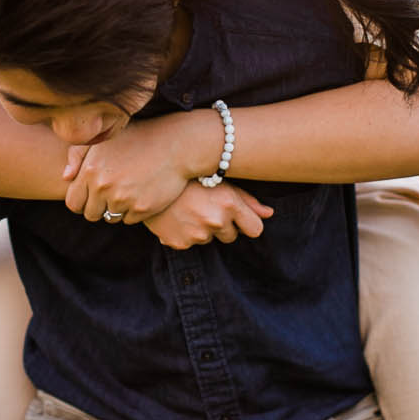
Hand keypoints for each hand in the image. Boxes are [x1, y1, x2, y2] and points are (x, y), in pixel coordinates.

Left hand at [62, 112, 214, 223]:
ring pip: (110, 217)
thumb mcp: (106, 139)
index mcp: (90, 170)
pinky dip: (133, 211)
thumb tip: (66, 177)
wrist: (176, 145)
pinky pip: (129, 220)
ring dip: (116, 208)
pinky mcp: (141, 209)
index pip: (73, 202)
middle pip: (91, 214)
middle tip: (113, 191)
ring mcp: (123, 199)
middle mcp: (103, 186)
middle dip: (99, 206)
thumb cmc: (138, 138)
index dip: (82, 200)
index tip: (92, 193)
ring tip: (128, 189)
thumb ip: (79, 155)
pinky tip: (141, 193)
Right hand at [141, 183, 272, 249]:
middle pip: (232, 237)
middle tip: (206, 207)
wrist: (149, 177)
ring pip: (210, 239)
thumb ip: (248, 200)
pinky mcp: (180, 243)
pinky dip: (185, 233)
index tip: (239, 217)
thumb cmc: (190, 176)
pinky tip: (177, 217)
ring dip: (203, 229)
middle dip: (224, 226)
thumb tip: (270, 214)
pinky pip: (190, 243)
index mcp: (229, 204)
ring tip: (189, 209)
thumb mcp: (221, 182)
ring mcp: (197, 234)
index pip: (256, 229)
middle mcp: (215, 221)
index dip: (248, 223)